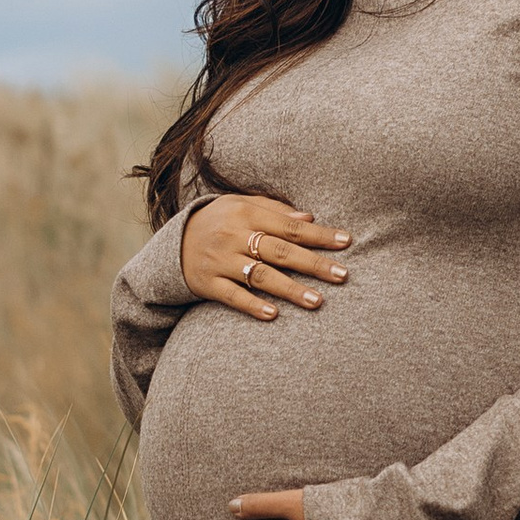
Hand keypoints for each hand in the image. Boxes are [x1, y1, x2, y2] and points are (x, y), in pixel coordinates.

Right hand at [179, 194, 351, 321]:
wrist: (172, 244)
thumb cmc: (219, 222)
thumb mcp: (241, 205)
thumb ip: (274, 210)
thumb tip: (309, 218)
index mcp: (246, 214)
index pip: (290, 226)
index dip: (319, 235)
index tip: (347, 242)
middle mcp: (234, 236)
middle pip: (280, 251)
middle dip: (313, 264)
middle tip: (342, 275)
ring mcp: (220, 262)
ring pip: (260, 276)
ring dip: (290, 289)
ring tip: (317, 301)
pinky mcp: (208, 284)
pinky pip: (232, 296)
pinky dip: (252, 305)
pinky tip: (274, 315)